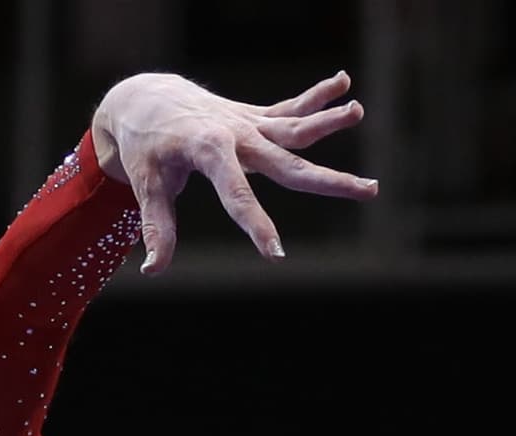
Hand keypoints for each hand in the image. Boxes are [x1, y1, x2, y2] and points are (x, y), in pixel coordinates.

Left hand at [91, 68, 376, 269]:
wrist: (146, 99)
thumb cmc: (146, 147)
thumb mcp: (147, 185)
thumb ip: (157, 227)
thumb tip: (153, 270)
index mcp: (210, 151)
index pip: (237, 196)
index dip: (257, 226)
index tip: (276, 254)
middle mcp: (236, 134)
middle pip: (289, 163)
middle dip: (328, 181)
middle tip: (370, 189)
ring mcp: (248, 124)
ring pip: (296, 128)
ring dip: (328, 121)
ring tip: (357, 111)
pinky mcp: (253, 118)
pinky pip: (289, 109)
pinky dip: (316, 97)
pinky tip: (343, 84)